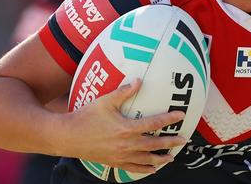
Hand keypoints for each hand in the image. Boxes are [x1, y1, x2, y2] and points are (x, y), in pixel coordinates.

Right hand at [60, 79, 186, 173]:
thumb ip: (124, 92)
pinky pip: (133, 168)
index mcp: (127, 128)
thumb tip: (139, 80)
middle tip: (183, 139)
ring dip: (161, 159)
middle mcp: (127, 144)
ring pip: (146, 160)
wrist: (67, 137)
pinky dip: (144, 169)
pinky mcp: (114, 163)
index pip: (154, 123)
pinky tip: (152, 169)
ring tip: (171, 157)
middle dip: (171, 142)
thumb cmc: (85, 116)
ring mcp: (121, 156)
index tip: (181, 115)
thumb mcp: (105, 101)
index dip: (169, 119)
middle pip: (155, 144)